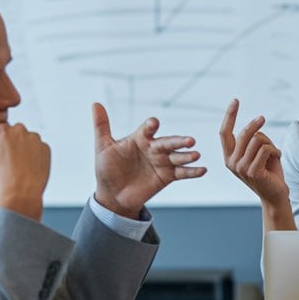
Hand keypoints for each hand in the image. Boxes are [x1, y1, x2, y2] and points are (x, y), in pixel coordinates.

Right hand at [0, 123, 49, 219]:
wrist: (20, 198)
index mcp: (1, 131)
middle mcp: (20, 131)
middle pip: (14, 133)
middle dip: (10, 144)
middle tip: (6, 164)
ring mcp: (35, 140)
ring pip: (27, 140)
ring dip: (24, 149)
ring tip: (17, 168)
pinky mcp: (46, 149)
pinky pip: (39, 149)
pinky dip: (35, 156)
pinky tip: (27, 169)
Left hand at [92, 103, 205, 217]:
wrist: (112, 195)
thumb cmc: (107, 169)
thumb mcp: (103, 147)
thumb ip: (101, 126)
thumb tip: (95, 103)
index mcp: (140, 139)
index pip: (148, 129)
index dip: (151, 126)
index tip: (153, 124)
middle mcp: (154, 148)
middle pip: (168, 142)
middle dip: (178, 141)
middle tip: (189, 140)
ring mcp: (162, 162)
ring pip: (178, 157)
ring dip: (187, 156)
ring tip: (196, 155)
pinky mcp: (167, 177)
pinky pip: (182, 173)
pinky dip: (193, 172)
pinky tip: (202, 170)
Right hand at [220, 98, 290, 209]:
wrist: (275, 195)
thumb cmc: (268, 172)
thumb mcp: (257, 153)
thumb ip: (252, 140)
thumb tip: (255, 126)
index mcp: (229, 157)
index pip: (224, 133)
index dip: (229, 116)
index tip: (235, 100)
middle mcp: (231, 162)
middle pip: (243, 133)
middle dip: (255, 124)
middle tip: (262, 118)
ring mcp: (241, 168)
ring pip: (257, 140)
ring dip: (270, 144)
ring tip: (274, 153)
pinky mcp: (253, 171)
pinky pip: (265, 149)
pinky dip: (275, 150)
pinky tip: (277, 157)